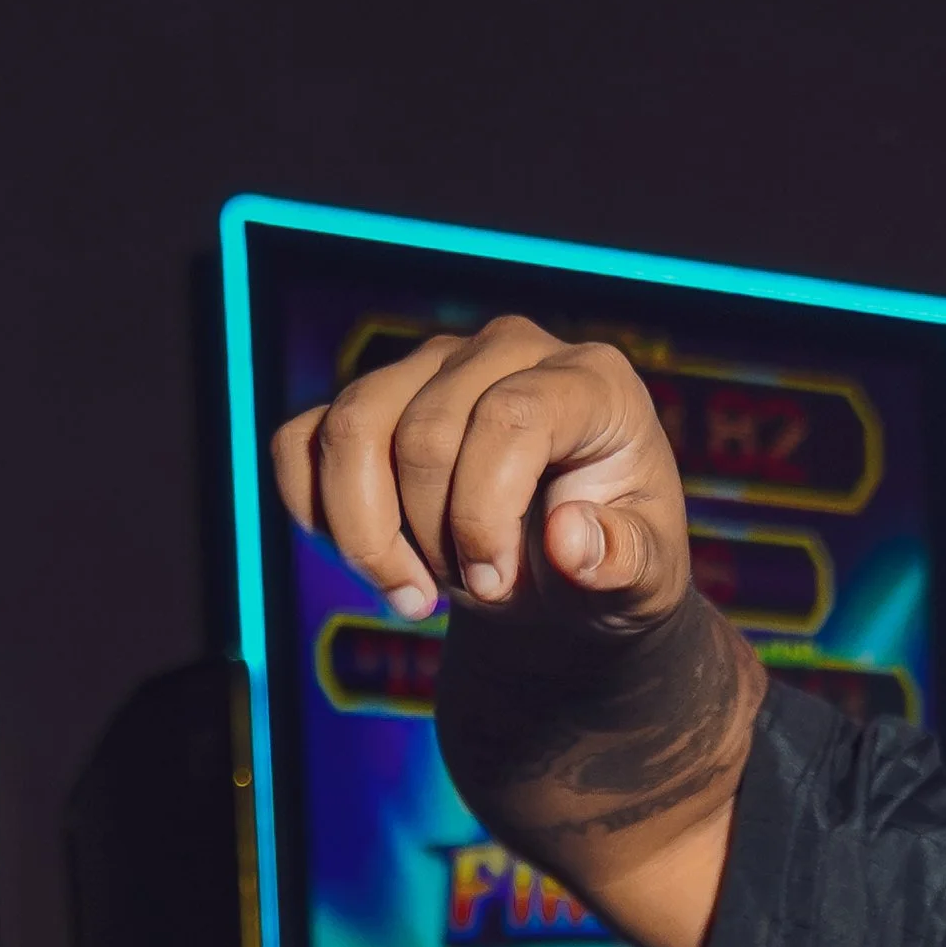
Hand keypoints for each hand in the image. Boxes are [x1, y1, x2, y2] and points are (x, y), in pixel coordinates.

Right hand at [271, 318, 690, 633]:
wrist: (571, 578)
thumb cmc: (612, 568)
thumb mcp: (644, 584)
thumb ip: (623, 563)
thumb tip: (569, 538)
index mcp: (592, 381)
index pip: (510, 417)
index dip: (486, 512)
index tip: (496, 585)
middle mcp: (507, 351)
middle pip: (423, 432)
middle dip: (434, 538)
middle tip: (473, 596)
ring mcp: (432, 367)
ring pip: (350, 429)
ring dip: (368, 534)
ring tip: (416, 594)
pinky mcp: (375, 401)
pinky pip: (301, 440)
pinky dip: (315, 512)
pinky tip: (375, 561)